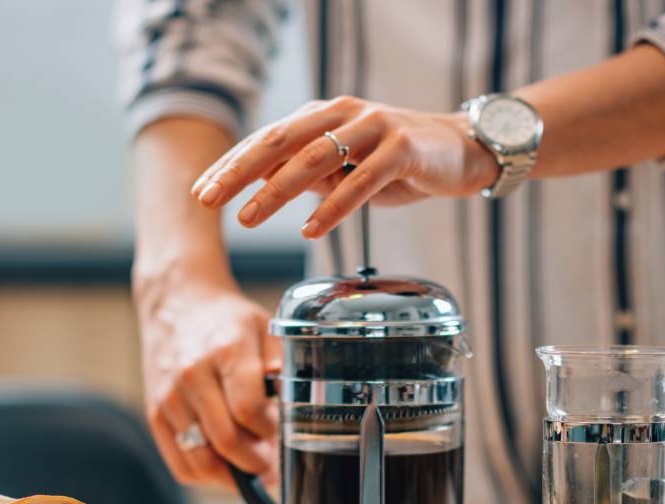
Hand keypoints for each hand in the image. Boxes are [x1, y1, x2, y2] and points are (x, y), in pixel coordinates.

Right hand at [134, 271, 280, 487]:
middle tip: (274, 464)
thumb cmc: (227, 320)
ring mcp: (169, 397)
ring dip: (232, 474)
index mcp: (226, 350)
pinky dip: (206, 475)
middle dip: (257, 461)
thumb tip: (294, 408)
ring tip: (253, 468)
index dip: (271, 432)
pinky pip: (181, 464)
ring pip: (201, 460)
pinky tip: (226, 468)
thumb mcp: (265, 328)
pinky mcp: (155, 414)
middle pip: (226, 440)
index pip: (249, 410)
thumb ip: (282, 367)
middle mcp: (192, 375)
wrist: (178, 303)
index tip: (284, 436)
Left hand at [189, 96, 498, 238]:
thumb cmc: (401, 161)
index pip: (267, 138)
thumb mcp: (347, 168)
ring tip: (249, 218)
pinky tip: (311, 229)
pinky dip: (334, 206)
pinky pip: (362, 179)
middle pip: (281, 141)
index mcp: (324, 115)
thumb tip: (266, 190)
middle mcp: (344, 113)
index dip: (231, 164)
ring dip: (277, 190)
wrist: (464, 149)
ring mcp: (374, 127)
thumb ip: (310, 175)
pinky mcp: (403, 148)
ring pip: (316, 157)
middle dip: (240, 172)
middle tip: (209, 199)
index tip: (201, 191)